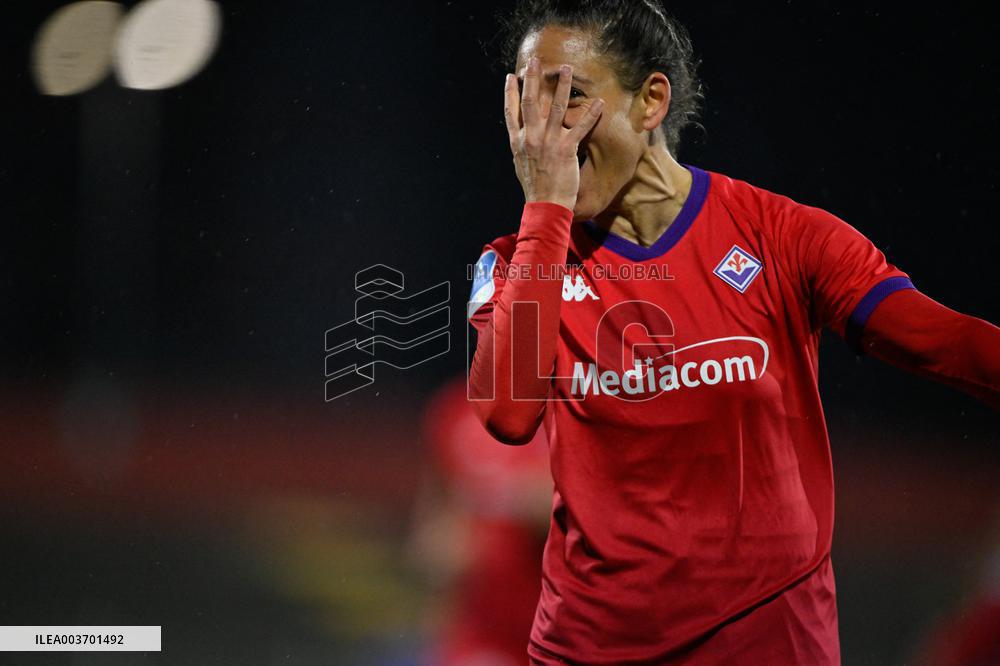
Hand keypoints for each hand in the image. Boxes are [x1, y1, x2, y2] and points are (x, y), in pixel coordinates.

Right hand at [504, 57, 603, 210]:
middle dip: (532, 79)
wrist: (545, 206)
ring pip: (556, 108)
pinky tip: (598, 102)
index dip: (509, 93)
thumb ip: (521, 146)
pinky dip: (590, 114)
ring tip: (567, 68)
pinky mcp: (566, 150)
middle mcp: (531, 138)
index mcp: (518, 142)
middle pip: (530, 102)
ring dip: (563, 86)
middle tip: (535, 61)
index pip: (510, 112)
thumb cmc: (535, 187)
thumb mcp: (521, 164)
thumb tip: (521, 134)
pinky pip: (580, 127)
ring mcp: (548, 142)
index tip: (511, 77)